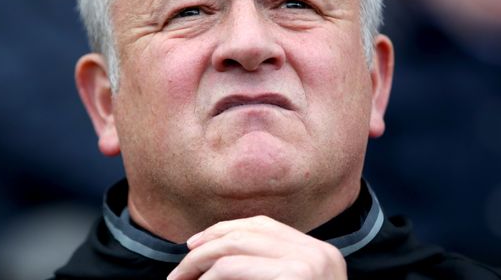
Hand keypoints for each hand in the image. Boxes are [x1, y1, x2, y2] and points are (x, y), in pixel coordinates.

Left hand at [167, 215, 347, 279]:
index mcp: (320, 253)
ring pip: (236, 245)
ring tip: (181, 278)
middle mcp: (319, 253)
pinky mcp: (296, 276)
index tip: (194, 245)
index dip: (224, 230)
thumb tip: (220, 260)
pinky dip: (210, 277)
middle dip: (207, 245)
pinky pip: (233, 268)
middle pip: (248, 231)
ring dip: (201, 261)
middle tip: (180, 269)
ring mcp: (310, 263)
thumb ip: (268, 269)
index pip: (263, 226)